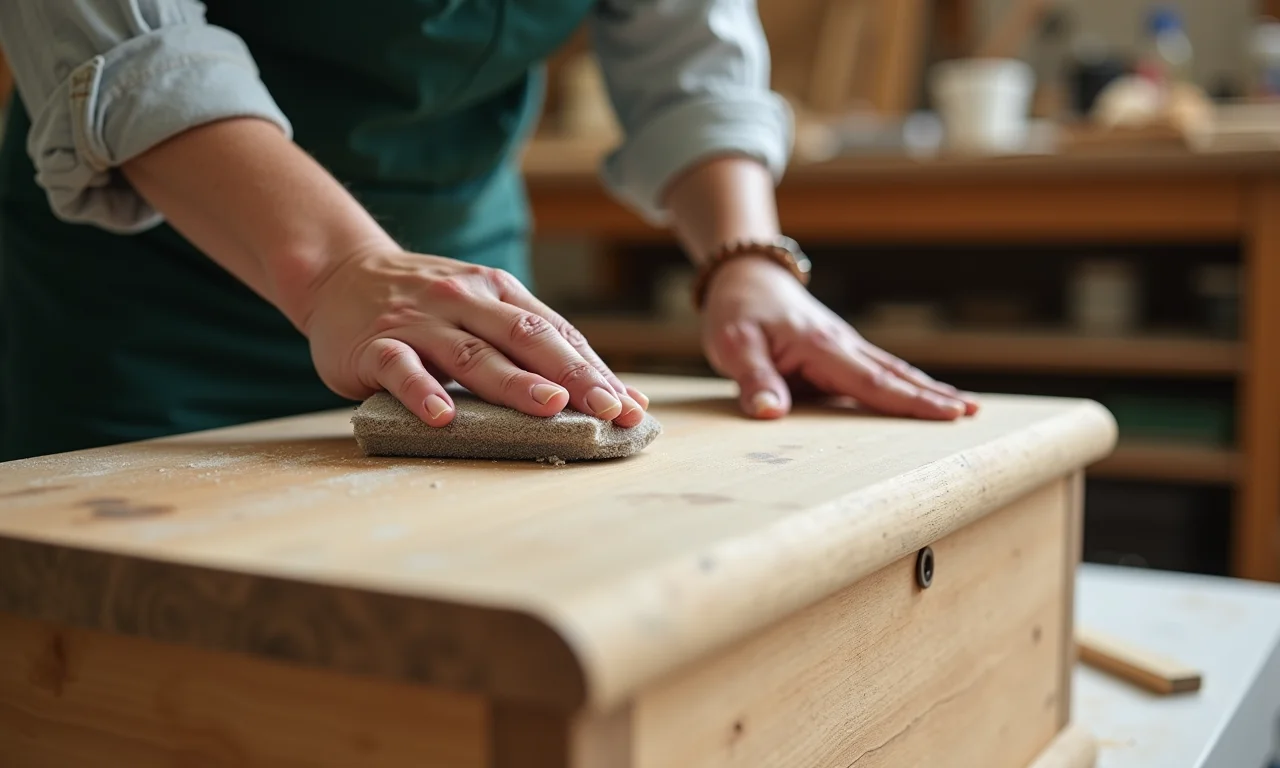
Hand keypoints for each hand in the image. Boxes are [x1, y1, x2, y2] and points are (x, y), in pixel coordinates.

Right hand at [301, 248, 648, 427]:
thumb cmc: (427, 303)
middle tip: (608, 408)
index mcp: (499, 292)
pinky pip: (402, 370)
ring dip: (514, 383)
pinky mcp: (375, 346)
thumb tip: (605, 389)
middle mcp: (465, 301)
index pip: (557, 334)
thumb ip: (531, 343)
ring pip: (473, 354)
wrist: (338, 272)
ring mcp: (420, 322)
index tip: (632, 405)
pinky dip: (423, 393)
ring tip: (549, 407)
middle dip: (573, 375)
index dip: (597, 370)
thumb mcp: (482, 307)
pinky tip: (442, 417)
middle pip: (527, 339)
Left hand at [700, 257, 979, 420]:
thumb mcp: (734, 345)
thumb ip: (753, 380)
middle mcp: (841, 344)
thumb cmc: (736, 312)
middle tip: (972, 414)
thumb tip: (770, 415)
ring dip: (928, 389)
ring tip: (965, 407)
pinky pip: (878, 369)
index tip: (947, 414)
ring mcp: (843, 345)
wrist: (744, 277)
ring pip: (892, 370)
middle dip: (933, 396)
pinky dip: (906, 382)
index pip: (872, 381)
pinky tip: (925, 394)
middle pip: (894, 375)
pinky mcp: (839, 350)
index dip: (909, 401)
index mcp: (820, 346)